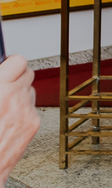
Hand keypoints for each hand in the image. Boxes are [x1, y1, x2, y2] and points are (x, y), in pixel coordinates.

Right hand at [0, 56, 39, 183]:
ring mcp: (27, 113)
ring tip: (4, 104)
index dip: (10, 62)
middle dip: (15, 77)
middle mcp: (16, 99)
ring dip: (19, 93)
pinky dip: (22, 110)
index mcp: (0, 90)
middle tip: (4, 84)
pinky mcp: (33, 125)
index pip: (18, 61)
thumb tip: (1, 71)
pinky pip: (31, 108)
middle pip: (27, 74)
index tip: (5, 64)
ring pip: (30, 91)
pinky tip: (7, 120)